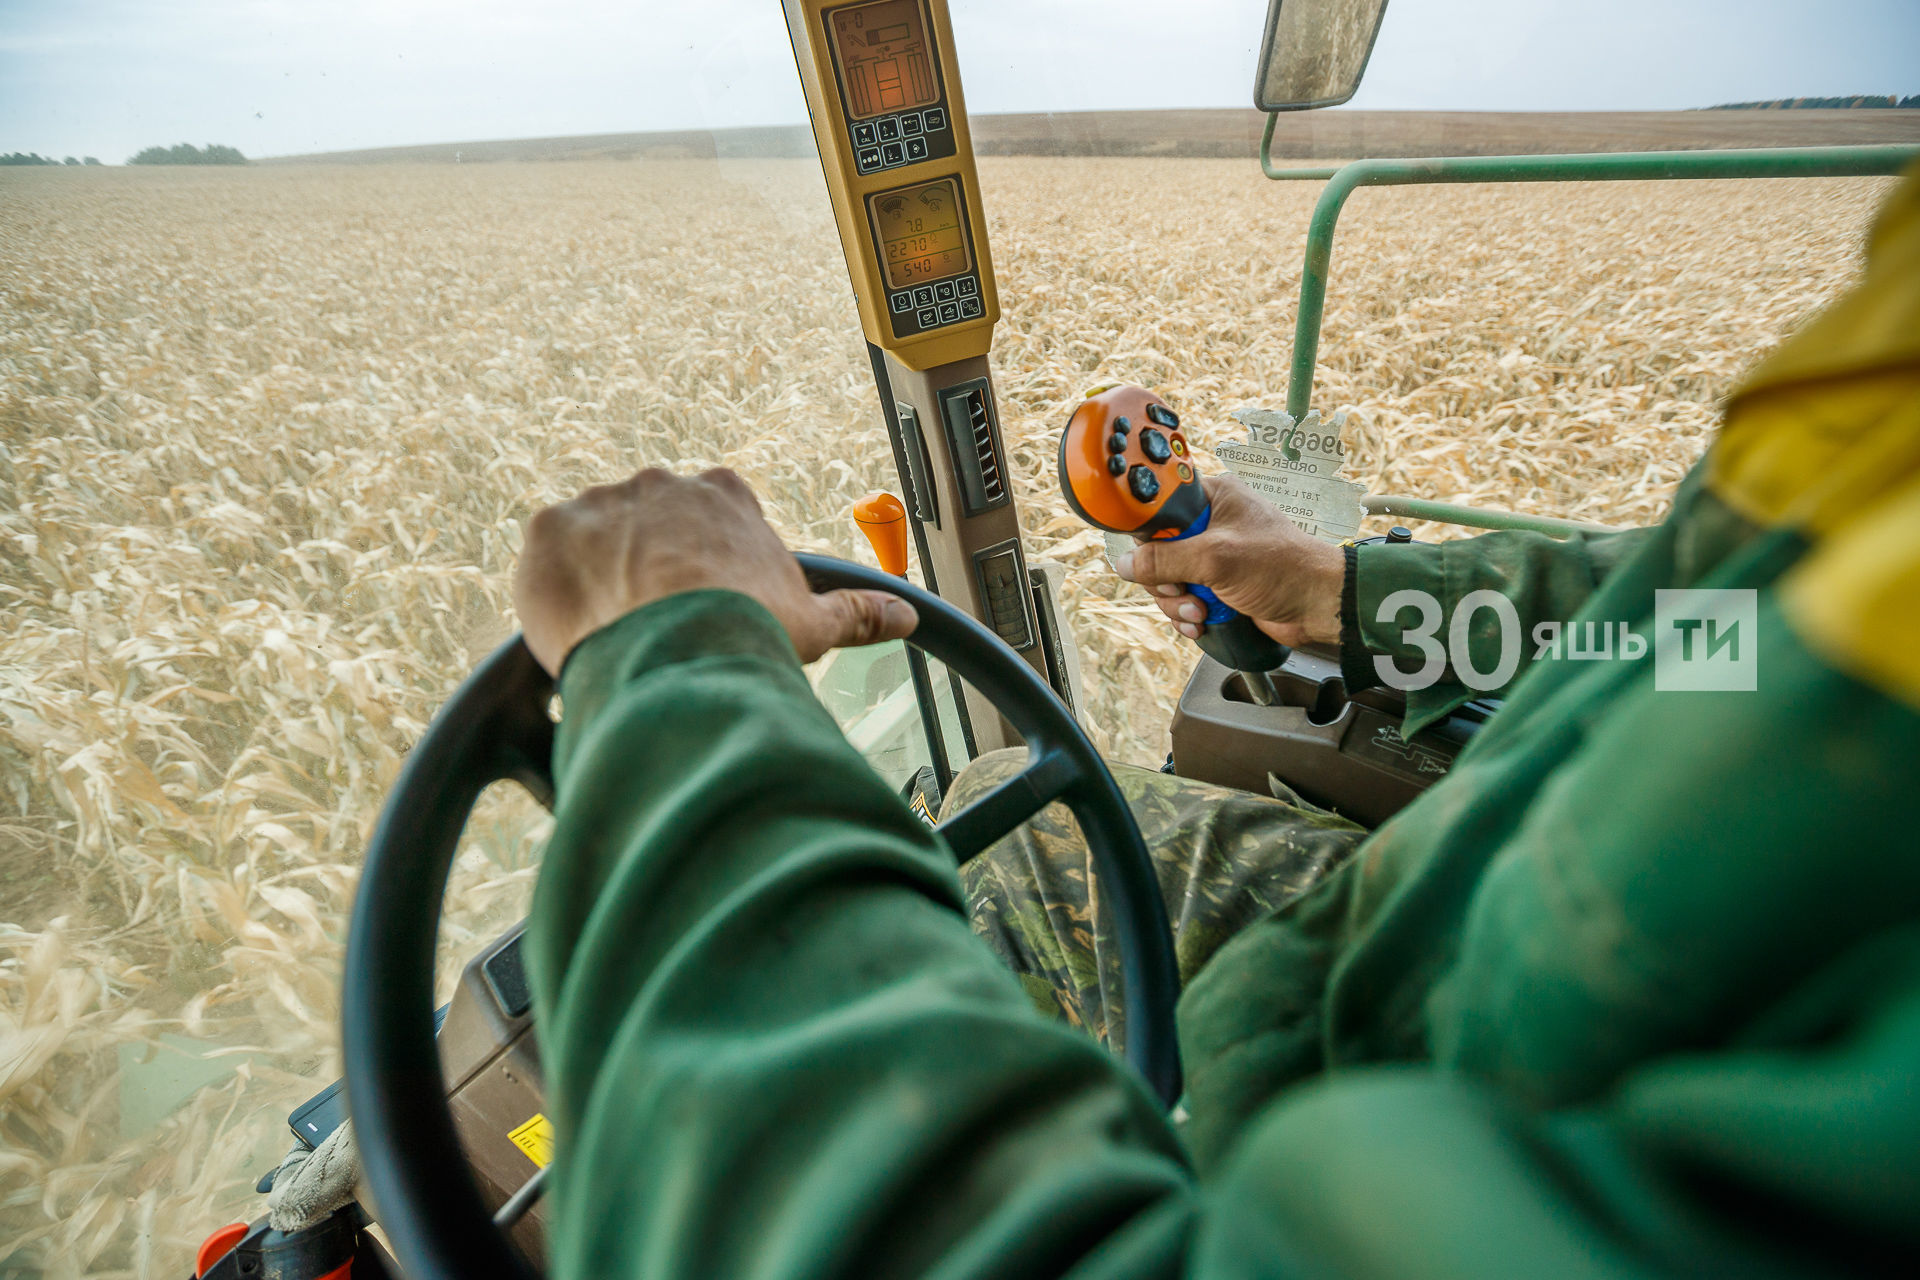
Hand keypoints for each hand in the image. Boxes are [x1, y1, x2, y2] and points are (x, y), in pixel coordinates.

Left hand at [514, 467, 917, 674]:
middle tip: (657, 625)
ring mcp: (598, 503)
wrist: (671, 642)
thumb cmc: (747, 628)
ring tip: (613, 634)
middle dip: (649, 569)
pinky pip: (544, 559)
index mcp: (723, 495)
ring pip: (594, 542)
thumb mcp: (814, 622)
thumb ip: (858, 612)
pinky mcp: (546, 531)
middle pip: (649, 526)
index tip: (705, 603)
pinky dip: (554, 590)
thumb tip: (906, 616)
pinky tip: (574, 628)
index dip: (707, 566)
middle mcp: (659, 484)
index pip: (712, 520)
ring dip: (599, 578)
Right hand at [1114, 475, 1342, 647]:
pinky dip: (1188, 615)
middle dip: (1165, 581)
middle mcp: (1212, 523)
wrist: (1318, 606)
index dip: (1151, 534)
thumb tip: (1125, 564)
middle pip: (1159, 551)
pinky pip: (1186, 599)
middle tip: (1182, 591)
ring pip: (1169, 581)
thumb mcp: (1215, 558)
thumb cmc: (1282, 567)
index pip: (1161, 507)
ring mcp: (1215, 557)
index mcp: (1214, 498)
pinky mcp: (1220, 585)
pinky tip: (1202, 624)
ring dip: (1178, 603)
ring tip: (1200, 613)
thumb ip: (1165, 560)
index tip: (1150, 556)